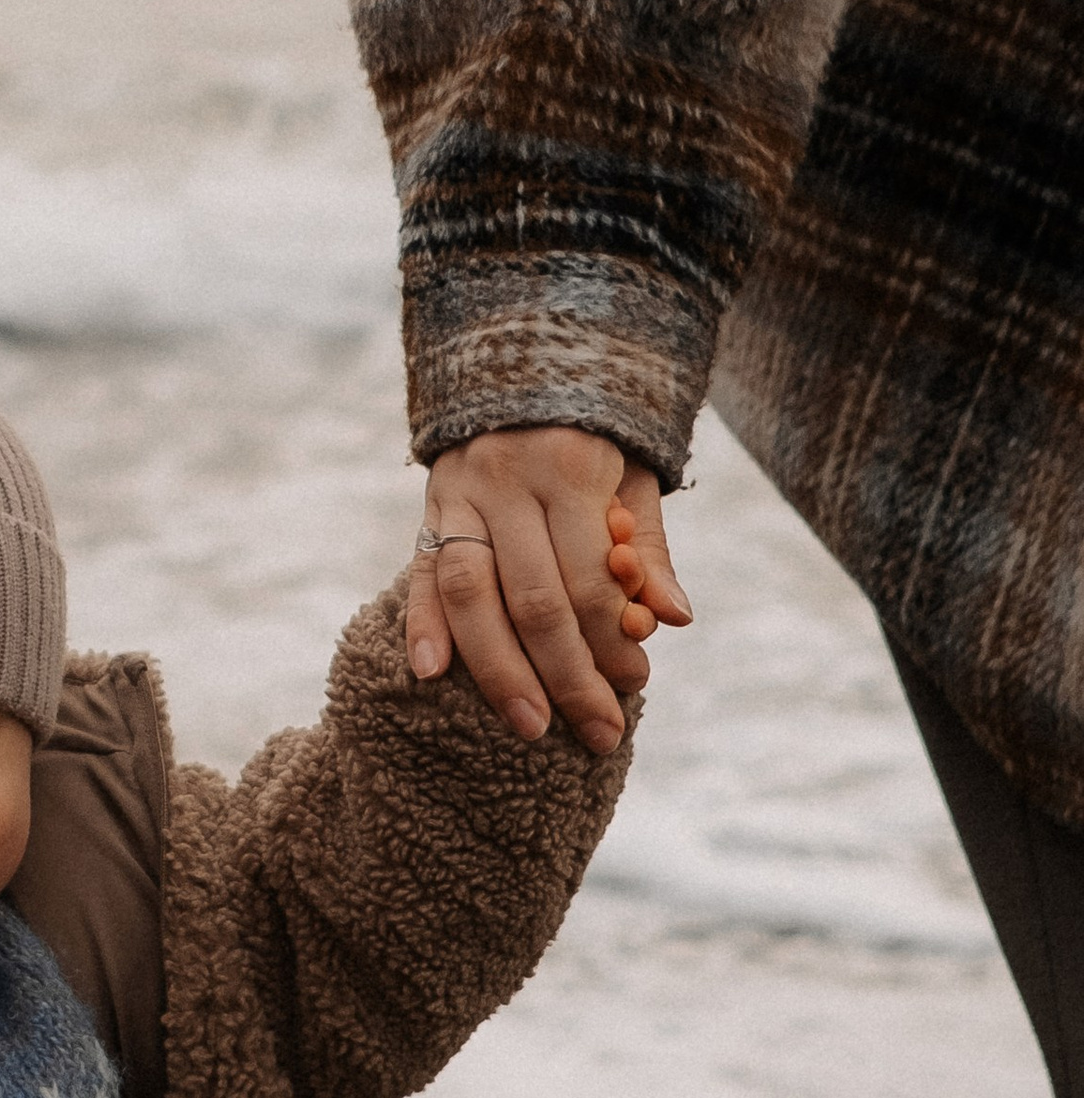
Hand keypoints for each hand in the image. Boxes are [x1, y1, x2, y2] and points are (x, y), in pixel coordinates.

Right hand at [404, 425, 690, 752]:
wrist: (522, 365)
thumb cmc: (594, 437)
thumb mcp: (634, 477)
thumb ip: (649, 549)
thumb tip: (673, 620)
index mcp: (570, 470)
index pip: (590, 580)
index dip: (612, 642)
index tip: (634, 688)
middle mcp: (508, 482)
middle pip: (536, 601)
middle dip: (568, 676)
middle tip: (597, 732)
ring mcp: (462, 495)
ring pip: (474, 596)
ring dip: (500, 671)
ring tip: (529, 726)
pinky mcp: (431, 507)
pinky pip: (423, 574)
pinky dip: (423, 625)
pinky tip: (430, 674)